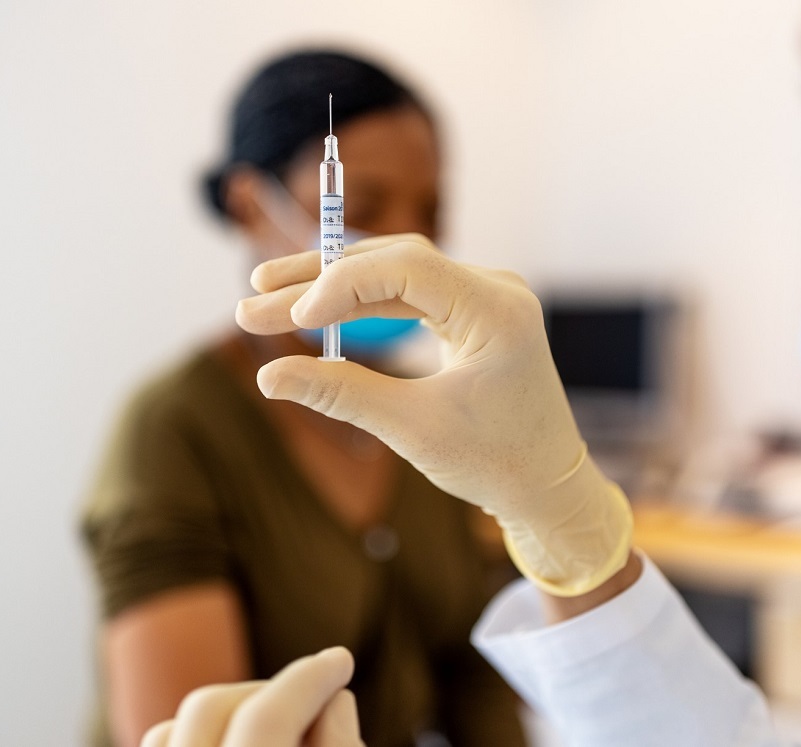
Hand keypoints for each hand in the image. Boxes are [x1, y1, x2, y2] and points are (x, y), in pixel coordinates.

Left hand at [139, 647, 361, 746]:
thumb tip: (333, 700)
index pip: (267, 718)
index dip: (310, 680)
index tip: (341, 660)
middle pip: (212, 707)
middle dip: (273, 690)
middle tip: (321, 696)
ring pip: (175, 725)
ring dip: (231, 710)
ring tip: (283, 726)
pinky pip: (162, 744)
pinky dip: (196, 735)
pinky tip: (237, 743)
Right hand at [236, 234, 631, 595]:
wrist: (548, 488)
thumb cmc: (495, 464)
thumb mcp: (413, 429)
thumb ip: (341, 394)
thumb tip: (268, 377)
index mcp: (497, 311)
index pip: (407, 267)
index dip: (340, 284)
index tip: (291, 320)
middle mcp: (496, 290)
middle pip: (394, 260)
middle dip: (320, 280)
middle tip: (253, 298)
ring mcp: (486, 298)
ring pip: (396, 273)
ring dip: (333, 288)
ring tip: (267, 301)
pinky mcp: (472, 313)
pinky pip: (409, 293)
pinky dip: (361, 303)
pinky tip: (313, 313)